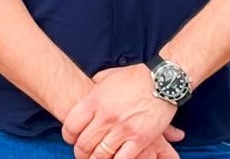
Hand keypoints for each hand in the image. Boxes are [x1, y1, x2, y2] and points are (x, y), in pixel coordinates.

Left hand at [61, 65, 183, 158]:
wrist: (161, 81)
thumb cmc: (133, 78)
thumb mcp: (106, 77)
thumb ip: (93, 89)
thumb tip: (83, 96)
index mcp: (95, 100)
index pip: (72, 125)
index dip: (68, 136)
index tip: (71, 139)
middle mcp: (107, 116)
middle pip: (84, 143)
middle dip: (80, 152)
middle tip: (81, 154)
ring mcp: (123, 129)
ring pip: (101, 155)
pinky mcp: (140, 139)